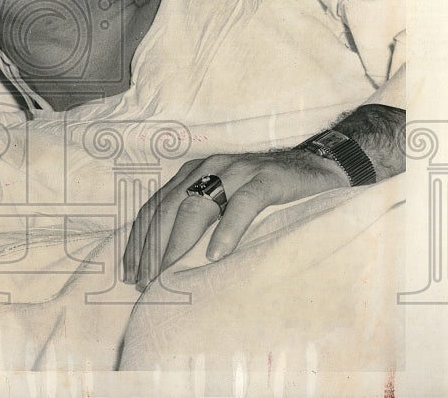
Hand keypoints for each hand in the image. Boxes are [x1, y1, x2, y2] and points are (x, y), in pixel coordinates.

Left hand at [122, 148, 348, 290]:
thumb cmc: (267, 192)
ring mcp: (237, 171)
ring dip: (178, 242)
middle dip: (151, 246)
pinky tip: (216, 255)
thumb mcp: (225, 201)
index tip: (129, 272)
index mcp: (193, 175)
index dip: (139, 240)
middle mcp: (209, 169)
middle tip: (144, 280)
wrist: (318, 166)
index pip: (155, 207)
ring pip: (197, 205)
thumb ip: (200, 219)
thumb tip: (169, 262)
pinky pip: (242, 204)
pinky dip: (227, 230)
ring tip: (167, 272)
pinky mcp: (267, 179)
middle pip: (168, 208)